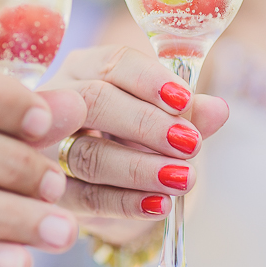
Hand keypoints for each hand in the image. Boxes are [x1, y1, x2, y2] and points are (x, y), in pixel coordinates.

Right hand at [41, 46, 229, 243]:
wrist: (108, 187)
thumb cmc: (133, 138)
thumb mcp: (162, 120)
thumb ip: (188, 114)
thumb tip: (219, 109)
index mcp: (84, 69)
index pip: (113, 62)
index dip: (149, 79)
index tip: (183, 99)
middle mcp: (58, 101)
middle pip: (94, 101)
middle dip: (145, 123)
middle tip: (189, 143)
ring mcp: (46, 148)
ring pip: (86, 154)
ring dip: (139, 168)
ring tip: (182, 178)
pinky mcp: (51, 194)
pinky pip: (85, 198)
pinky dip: (126, 202)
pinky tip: (159, 204)